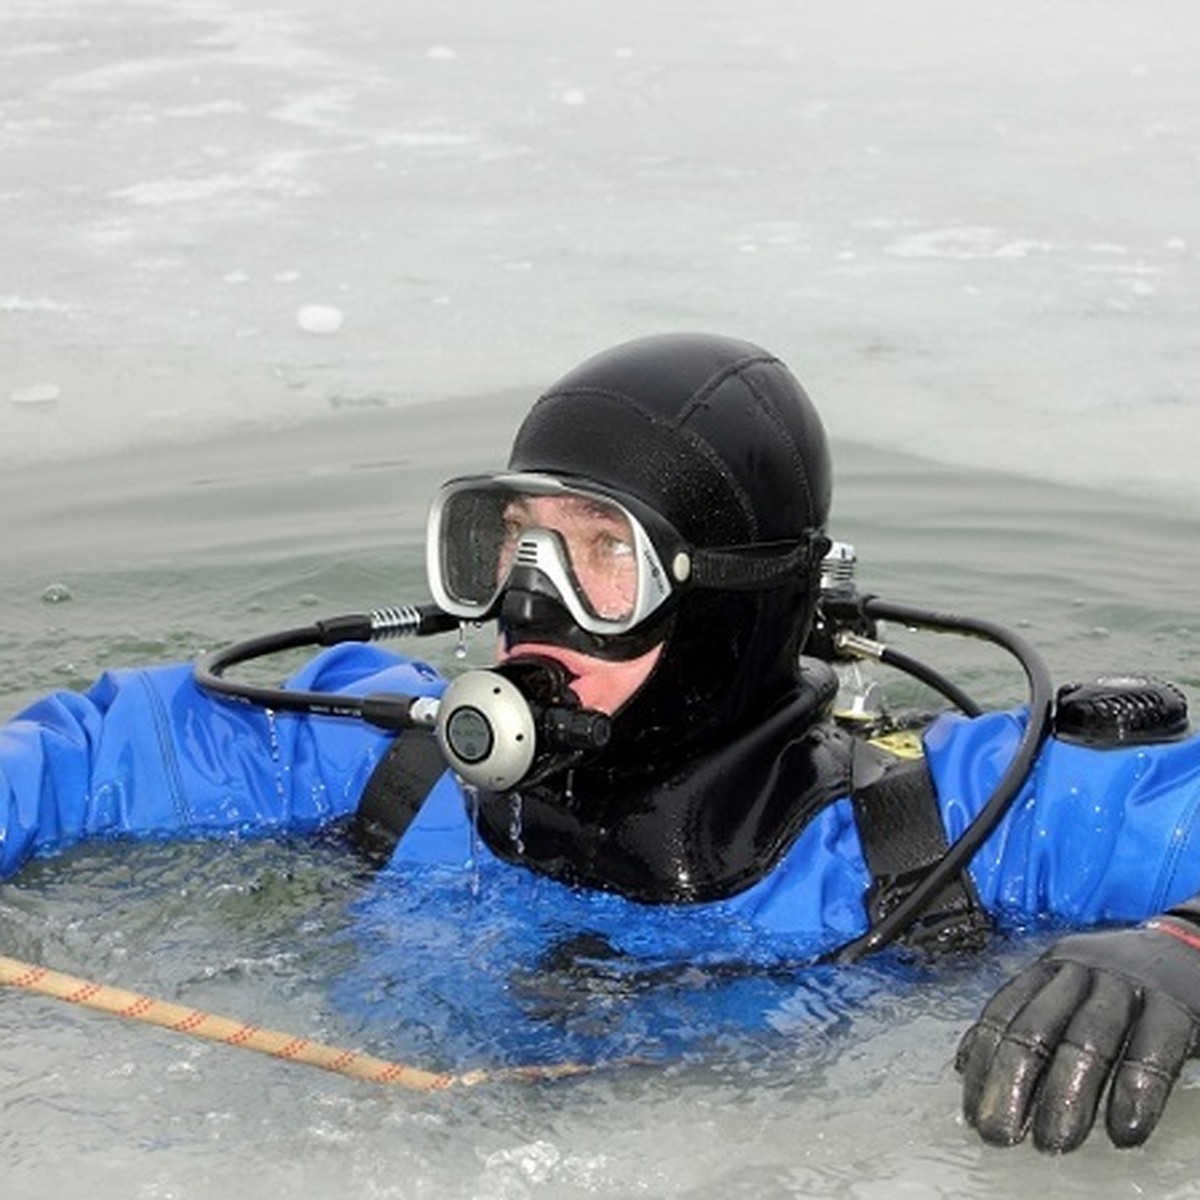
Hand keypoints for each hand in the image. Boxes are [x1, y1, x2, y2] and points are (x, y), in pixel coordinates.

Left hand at [956, 919, 1199, 1152]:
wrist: (1193, 947)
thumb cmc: (1123, 985)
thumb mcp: (1068, 989)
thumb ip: (1025, 1021)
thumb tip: (964, 1066)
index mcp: (1051, 967)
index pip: (1004, 1012)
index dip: (983, 1063)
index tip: (971, 1112)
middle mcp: (1082, 970)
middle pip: (1037, 1026)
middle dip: (1011, 1084)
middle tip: (998, 1135)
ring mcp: (1129, 984)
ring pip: (1088, 1038)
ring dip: (1066, 1095)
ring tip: (1053, 1143)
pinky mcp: (1177, 1005)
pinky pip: (1151, 1050)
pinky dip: (1135, 1092)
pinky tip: (1123, 1132)